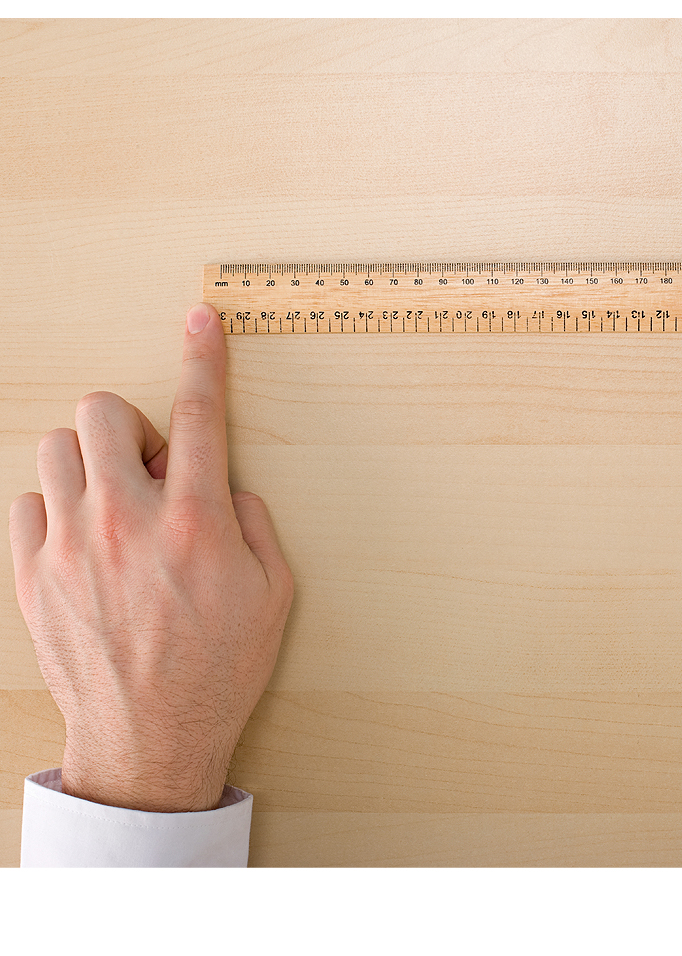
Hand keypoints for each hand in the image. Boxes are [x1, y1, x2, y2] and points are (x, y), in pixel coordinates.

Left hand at [8, 303, 293, 812]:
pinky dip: (56, 507)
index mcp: (196, 523)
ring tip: (115, 503)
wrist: (149, 740)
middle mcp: (126, 523)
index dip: (204, 358)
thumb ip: (254, 522)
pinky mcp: (33, 576)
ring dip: (90, 462)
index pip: (201, 416)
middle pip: (99, 413)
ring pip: (54, 450)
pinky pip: (27, 504)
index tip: (201, 321)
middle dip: (128, 424)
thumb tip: (225, 486)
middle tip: (150, 465)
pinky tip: (84, 540)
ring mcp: (70, 547)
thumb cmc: (219, 668)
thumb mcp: (275, 593)